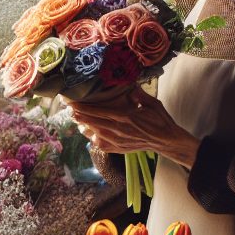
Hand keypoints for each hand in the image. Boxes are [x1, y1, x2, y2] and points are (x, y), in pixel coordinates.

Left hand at [69, 89, 199, 167]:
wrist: (166, 140)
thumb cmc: (160, 121)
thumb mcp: (152, 103)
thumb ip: (139, 94)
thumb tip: (129, 86)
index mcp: (126, 117)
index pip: (98, 112)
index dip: (83, 108)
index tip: (72, 104)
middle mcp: (119, 130)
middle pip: (92, 123)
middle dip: (79, 116)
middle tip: (69, 110)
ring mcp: (117, 141)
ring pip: (93, 134)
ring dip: (84, 127)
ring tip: (77, 120)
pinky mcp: (118, 149)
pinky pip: (100, 144)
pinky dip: (92, 138)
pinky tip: (90, 133)